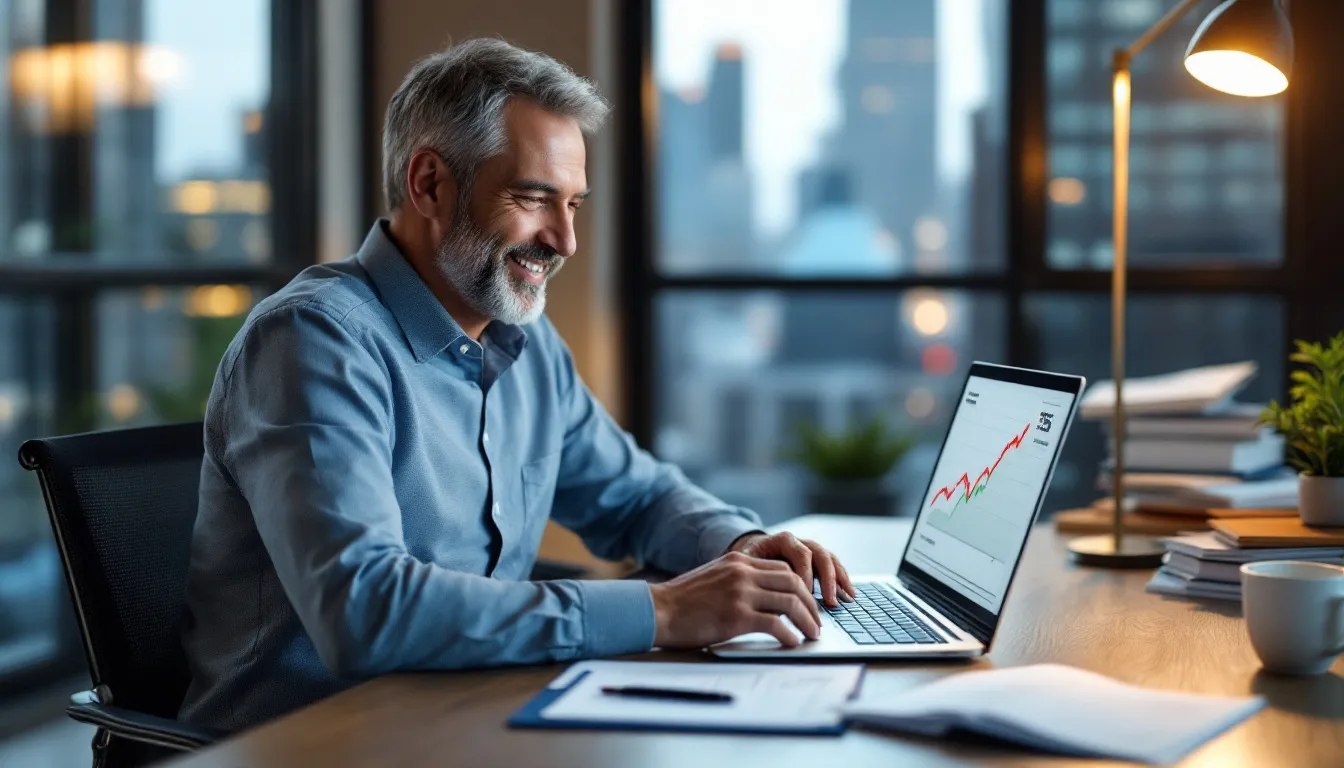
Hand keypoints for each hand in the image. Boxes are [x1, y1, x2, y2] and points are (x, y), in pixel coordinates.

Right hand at [648, 552, 821, 648]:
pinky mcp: (737, 617)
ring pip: (790, 602)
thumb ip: (740, 582)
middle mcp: (743, 573)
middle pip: (793, 582)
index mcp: (738, 561)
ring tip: (812, 634)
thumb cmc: (682, 601)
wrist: (658, 611)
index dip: (801, 587)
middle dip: (811, 603)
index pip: (783, 569)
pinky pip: (776, 624)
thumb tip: (767, 600)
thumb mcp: (715, 579)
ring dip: (807, 620)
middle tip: (817, 621)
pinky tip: (791, 643)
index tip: (808, 604)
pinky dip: (789, 635)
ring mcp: (741, 593)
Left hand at [728, 532, 856, 607]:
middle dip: (828, 580)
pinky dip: (842, 580)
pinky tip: (849, 595)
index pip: (801, 554)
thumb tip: (774, 607)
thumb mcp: (746, 567)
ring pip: (830, 560)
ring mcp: (809, 550)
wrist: (748, 552)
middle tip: (830, 602)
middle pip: (820, 555)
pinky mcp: (815, 561)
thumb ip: (761, 580)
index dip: (807, 575)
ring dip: (839, 580)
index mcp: (782, 540)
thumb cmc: (746, 563)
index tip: (807, 596)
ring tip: (847, 599)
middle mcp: (799, 542)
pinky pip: (833, 567)